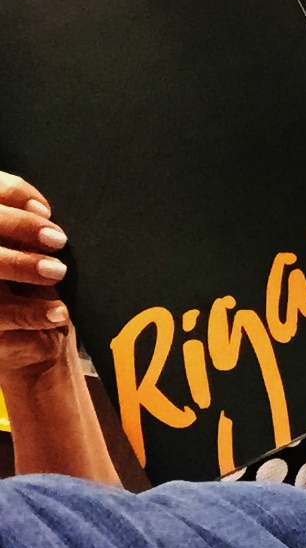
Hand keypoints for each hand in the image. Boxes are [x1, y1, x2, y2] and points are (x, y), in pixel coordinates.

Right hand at [0, 171, 71, 377]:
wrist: (33, 354)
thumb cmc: (35, 299)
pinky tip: (57, 312)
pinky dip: (32, 312)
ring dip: (21, 264)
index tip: (45, 208)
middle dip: (18, 226)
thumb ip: (32, 234)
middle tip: (56, 239)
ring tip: (56, 272)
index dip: (11, 193)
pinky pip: (0, 315)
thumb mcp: (36, 260)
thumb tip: (41, 208)